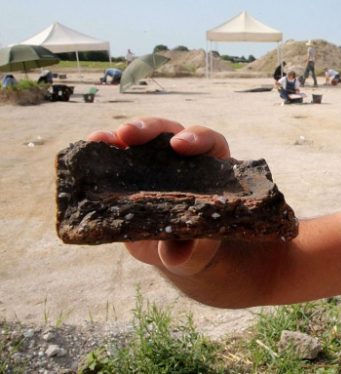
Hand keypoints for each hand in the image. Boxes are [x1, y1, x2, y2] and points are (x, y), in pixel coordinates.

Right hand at [87, 117, 230, 274]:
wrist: (173, 251)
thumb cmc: (193, 244)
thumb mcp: (192, 249)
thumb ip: (186, 248)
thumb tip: (176, 255)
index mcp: (210, 170)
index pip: (209, 143)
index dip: (197, 138)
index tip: (181, 144)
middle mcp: (182, 158)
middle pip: (169, 131)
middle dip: (149, 129)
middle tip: (128, 134)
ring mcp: (154, 161)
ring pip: (139, 137)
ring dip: (118, 135)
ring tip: (98, 140)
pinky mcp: (129, 170)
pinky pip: (115, 153)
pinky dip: (101, 149)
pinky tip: (86, 150)